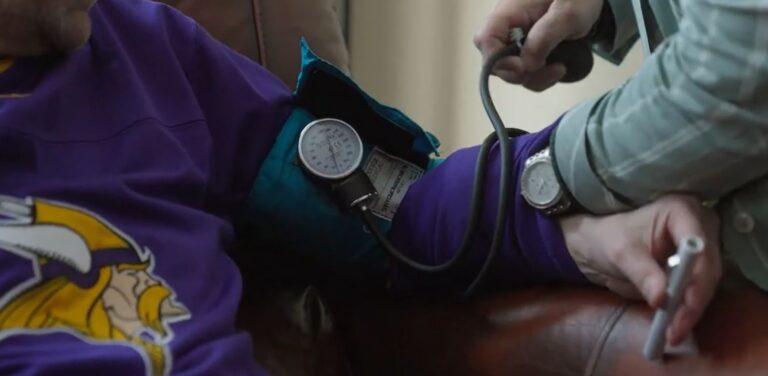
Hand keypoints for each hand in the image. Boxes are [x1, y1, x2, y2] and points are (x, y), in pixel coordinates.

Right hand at [474, 0, 602, 90]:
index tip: (522, 68)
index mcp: (509, 12)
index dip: (497, 59)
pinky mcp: (526, 51)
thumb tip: (526, 66)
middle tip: (550, 70)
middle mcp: (506, 28)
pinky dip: (539, 77)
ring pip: (509, 71)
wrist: (590, 0)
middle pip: (495, 61)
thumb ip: (545, 37)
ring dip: (533, 78)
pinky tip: (558, 68)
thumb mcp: (568, 14)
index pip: (485, 39)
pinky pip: (523, 72)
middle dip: (520, 73)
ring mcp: (515, 41)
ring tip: (560, 69)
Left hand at [559, 195, 721, 345]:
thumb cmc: (608, 239)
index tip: (686, 302)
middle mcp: (699, 226)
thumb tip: (662, 300)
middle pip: (708, 267)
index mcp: (681, 210)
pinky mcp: (696, 267)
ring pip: (707, 283)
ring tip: (673, 333)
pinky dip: (688, 309)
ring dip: (692, 309)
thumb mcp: (621, 253)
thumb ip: (642, 274)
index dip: (695, 275)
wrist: (598, 246)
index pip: (697, 244)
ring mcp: (701, 247)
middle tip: (677, 327)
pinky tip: (676, 327)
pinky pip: (699, 290)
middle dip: (695, 299)